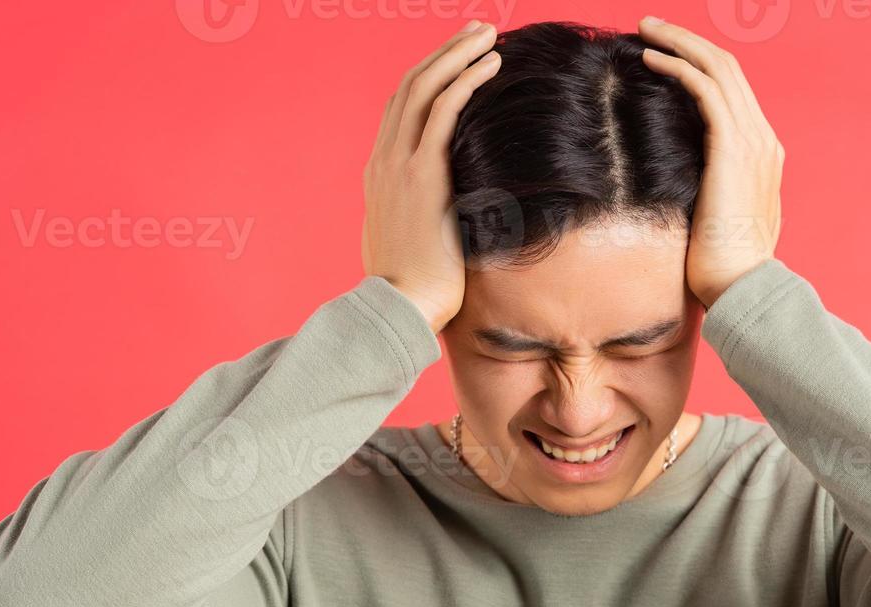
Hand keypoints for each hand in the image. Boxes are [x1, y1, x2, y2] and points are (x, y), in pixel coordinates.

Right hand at [361, 21, 501, 333]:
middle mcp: (383, 161)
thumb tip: (449, 219)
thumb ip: (424, 220)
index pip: (402, 109)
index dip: (430, 77)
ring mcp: (398, 165)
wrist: (398, 310)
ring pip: (425, 88)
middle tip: (475, 32)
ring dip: (457, 54)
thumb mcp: (413, 246)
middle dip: (444, 53)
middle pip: (410, 87)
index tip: (457, 60)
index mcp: (380, 174)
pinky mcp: (422, 175)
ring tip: (487, 34)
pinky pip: (443, 111)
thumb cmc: (413, 291)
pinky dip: (466, 80)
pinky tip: (490, 64)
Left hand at [638, 16, 783, 308]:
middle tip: (651, 28)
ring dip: (680, 43)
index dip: (699, 68)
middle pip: (728, 70)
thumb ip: (710, 197)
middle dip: (688, 42)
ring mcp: (752, 142)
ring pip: (718, 68)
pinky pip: (706, 89)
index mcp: (762, 156)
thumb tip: (685, 193)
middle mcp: (763, 140)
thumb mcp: (717, 223)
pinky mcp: (734, 148)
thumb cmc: (722, 269)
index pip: (732, 94)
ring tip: (645, 31)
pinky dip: (678, 67)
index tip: (664, 57)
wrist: (742, 288)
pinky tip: (650, 59)